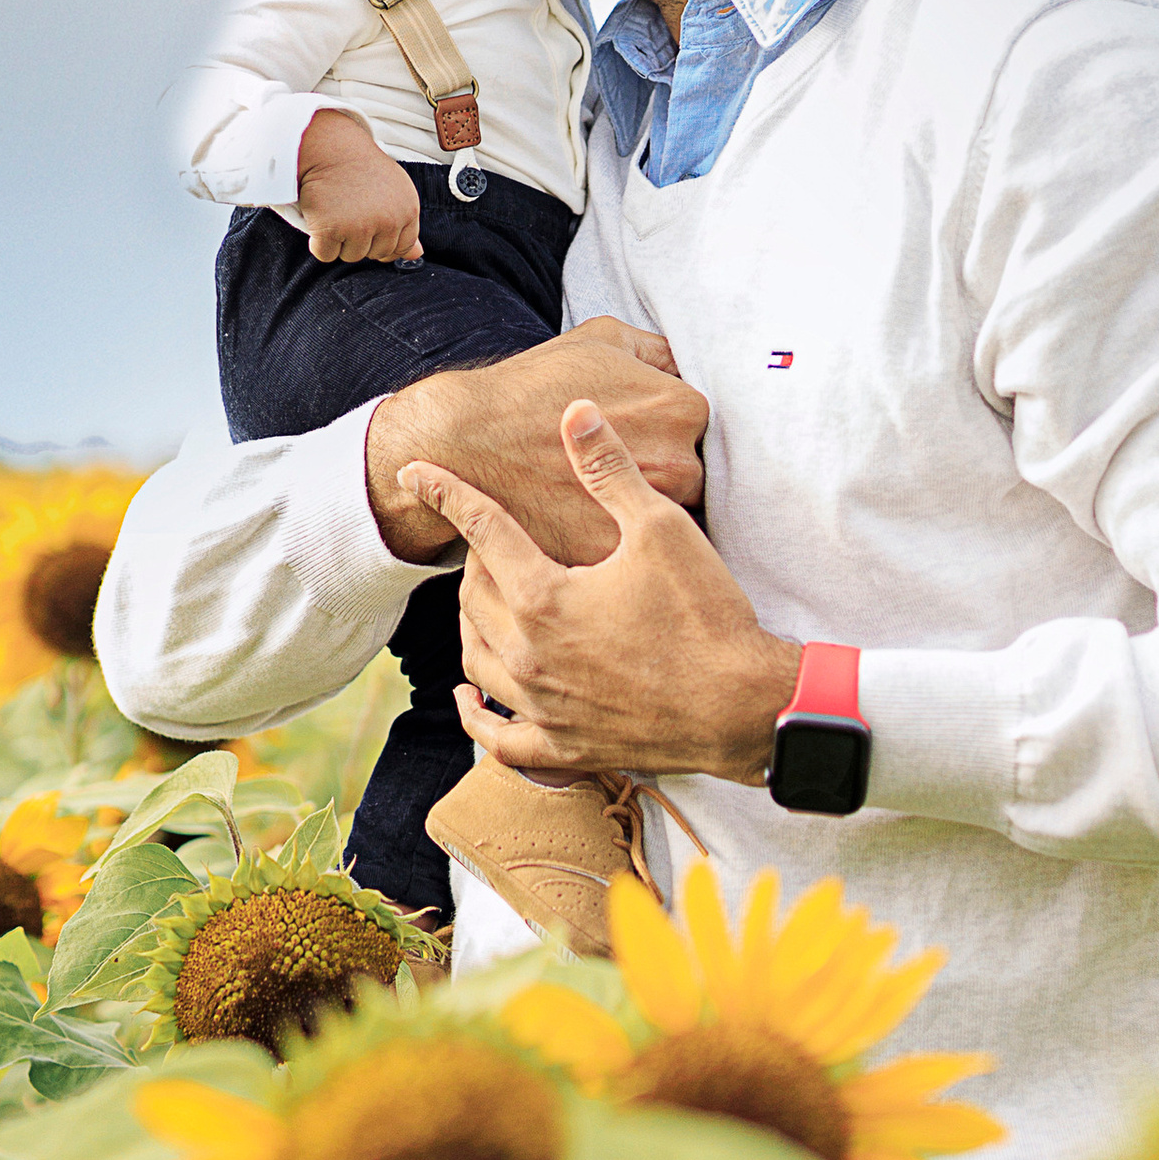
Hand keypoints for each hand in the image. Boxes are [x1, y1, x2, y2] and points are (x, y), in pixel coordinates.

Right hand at [296, 110, 422, 264]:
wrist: (330, 146)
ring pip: (351, 256)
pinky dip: (319, 242)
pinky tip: (320, 217)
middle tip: (350, 209)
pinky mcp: (331, 230)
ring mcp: (360, 227)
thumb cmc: (361, 168)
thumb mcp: (395, 190)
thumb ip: (405, 224)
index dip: (384, 240)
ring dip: (340, 240)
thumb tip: (416, 256)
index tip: (370, 223)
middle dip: (361, 239)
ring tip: (336, 211)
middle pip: (376, 254)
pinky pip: (325, 254)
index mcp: (408, 210)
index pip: (403, 247)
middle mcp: (388, 221)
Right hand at [365, 317, 707, 565]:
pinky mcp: (619, 550)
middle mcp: (679, 462)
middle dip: (665, 476)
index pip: (706, 430)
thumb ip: (659, 350)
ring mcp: (650, 513)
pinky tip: (594, 528)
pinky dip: (623, 547)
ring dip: (649, 518)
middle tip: (627, 472)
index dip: (673, 434)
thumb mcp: (603, 339)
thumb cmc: (534, 387)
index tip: (646, 438)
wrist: (467, 443)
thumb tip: (685, 364)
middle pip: (696, 478)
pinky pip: (639, 555)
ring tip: (613, 504)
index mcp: (683, 409)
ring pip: (672, 522)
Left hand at [399, 399, 798, 781]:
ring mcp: (542, 707)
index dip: (446, 493)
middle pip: (474, 595)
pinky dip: (477, 715)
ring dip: (471, 622)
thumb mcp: (660, 528)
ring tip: (484, 599)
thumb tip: (576, 413)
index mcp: (543, 598)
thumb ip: (609, 470)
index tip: (414, 471)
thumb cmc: (706, 615)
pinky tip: (470, 697)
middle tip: (493, 537)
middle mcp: (528, 656)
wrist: (744, 706)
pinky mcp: (564, 746)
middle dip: (473, 558)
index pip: (481, 530)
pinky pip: (499, 738)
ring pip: (475, 660)